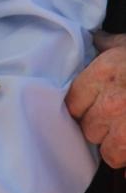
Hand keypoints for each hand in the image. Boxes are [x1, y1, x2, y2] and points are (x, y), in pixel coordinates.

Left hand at [66, 31, 125, 168]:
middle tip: (118, 121)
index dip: (84, 107)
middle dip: (102, 128)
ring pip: (109, 153)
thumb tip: (98, 40)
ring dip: (118, 149)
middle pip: (89, 130)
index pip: (74, 103)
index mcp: (105, 75)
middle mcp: (113, 103)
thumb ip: (111, 43)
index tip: (94, 107)